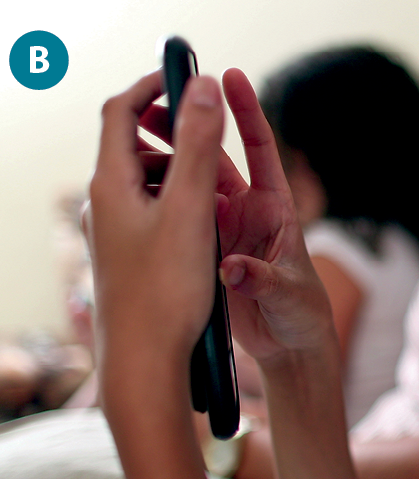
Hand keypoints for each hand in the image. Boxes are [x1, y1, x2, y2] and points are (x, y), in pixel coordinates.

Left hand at [85, 70, 225, 478]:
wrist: (146, 362)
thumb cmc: (166, 291)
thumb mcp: (191, 210)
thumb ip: (198, 145)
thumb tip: (202, 85)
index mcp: (111, 184)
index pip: (120, 110)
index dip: (154, 85)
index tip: (189, 78)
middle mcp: (105, 204)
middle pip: (132, 142)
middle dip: (174, 128)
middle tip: (211, 129)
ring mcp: (114, 231)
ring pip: (145, 178)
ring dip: (181, 168)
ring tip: (217, 186)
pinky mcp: (129, 254)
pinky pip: (153, 209)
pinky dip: (180, 200)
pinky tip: (207, 225)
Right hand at [135, 68, 336, 362]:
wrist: (290, 347)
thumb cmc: (303, 315)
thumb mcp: (288, 295)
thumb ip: (262, 280)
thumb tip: (230, 268)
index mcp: (276, 209)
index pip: (262, 151)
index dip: (248, 113)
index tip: (230, 78)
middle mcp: (248, 213)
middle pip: (215, 161)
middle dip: (190, 129)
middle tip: (155, 102)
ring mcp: (225, 231)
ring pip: (191, 186)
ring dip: (168, 161)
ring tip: (134, 136)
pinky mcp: (205, 252)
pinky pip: (179, 219)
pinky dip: (160, 202)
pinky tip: (132, 187)